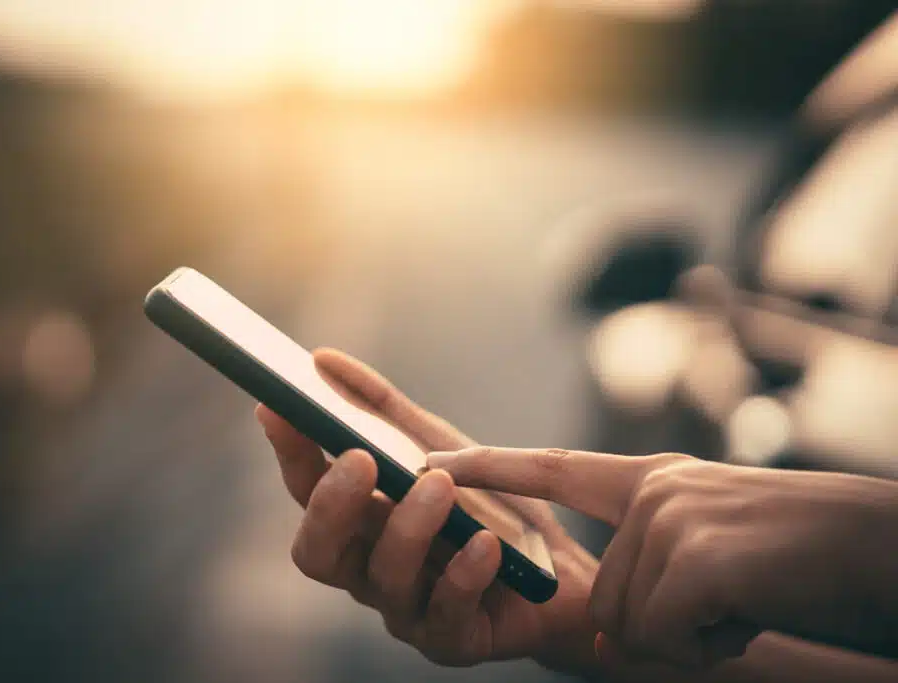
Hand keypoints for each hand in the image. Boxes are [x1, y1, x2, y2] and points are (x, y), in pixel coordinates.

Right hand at [256, 349, 600, 674]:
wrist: (565, 571)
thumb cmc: (492, 508)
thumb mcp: (439, 445)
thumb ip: (380, 410)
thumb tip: (322, 359)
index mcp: (360, 523)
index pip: (307, 489)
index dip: (289, 452)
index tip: (279, 406)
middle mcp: (370, 568)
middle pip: (318, 551)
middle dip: (331, 505)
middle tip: (360, 459)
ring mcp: (407, 609)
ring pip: (382, 578)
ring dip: (408, 527)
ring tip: (440, 486)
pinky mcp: (452, 640)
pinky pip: (445, 615)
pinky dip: (462, 576)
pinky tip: (486, 546)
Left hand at [427, 447, 897, 667]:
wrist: (892, 551)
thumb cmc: (809, 560)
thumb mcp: (718, 559)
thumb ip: (650, 579)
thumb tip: (597, 642)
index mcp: (656, 482)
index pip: (554, 471)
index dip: (490, 469)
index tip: (430, 461)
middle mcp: (654, 491)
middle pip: (606, 601)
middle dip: (663, 629)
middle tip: (734, 603)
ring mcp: (670, 517)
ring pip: (631, 626)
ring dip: (693, 639)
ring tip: (749, 600)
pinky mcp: (693, 556)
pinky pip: (663, 636)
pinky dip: (710, 646)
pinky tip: (752, 610)